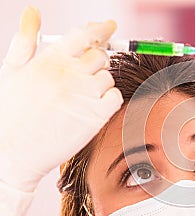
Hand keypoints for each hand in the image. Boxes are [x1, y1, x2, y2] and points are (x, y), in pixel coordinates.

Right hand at [0, 7, 122, 215]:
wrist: (13, 153)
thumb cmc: (10, 112)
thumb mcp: (11, 70)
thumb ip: (25, 40)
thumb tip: (33, 11)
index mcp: (50, 59)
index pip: (84, 34)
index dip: (100, 28)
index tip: (109, 26)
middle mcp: (71, 74)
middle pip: (100, 55)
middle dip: (96, 61)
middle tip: (84, 73)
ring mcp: (85, 95)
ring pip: (108, 77)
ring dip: (100, 82)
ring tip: (80, 96)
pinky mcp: (96, 116)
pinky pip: (115, 97)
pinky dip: (109, 99)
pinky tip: (93, 105)